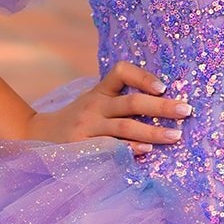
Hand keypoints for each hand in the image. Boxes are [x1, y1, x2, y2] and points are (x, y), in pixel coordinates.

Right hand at [23, 59, 191, 151]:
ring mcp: (88, 127)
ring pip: (125, 127)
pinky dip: (130, 150)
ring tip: (175, 136)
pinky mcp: (83, 148)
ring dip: (153, 131)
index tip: (164, 87)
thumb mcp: (94, 102)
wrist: (38, 137)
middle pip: (132, 103)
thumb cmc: (79, 120)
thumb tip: (165, 102)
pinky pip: (111, 148)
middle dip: (162, 107)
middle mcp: (94, 106)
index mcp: (99, 91)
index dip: (143, 77)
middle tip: (186, 111)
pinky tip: (146, 151)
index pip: (121, 72)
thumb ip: (120, 100)